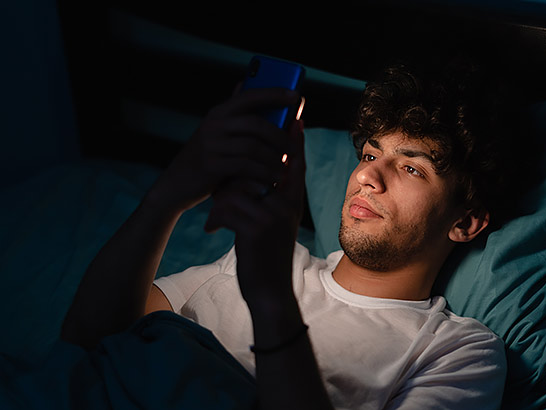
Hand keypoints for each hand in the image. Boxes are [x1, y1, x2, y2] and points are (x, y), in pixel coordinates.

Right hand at [145, 87, 301, 214]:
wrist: (176, 184)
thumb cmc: (206, 157)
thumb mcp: (218, 133)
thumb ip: (235, 114)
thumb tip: (246, 84)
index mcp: (219, 113)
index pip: (249, 96)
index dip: (274, 93)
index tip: (296, 95)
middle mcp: (214, 124)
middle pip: (256, 124)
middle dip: (280, 136)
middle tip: (294, 148)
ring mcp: (211, 145)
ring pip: (253, 147)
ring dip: (274, 159)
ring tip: (285, 169)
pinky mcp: (211, 165)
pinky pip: (246, 166)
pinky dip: (263, 173)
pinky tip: (273, 179)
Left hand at [204, 119, 305, 304]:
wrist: (270, 291)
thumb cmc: (267, 254)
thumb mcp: (275, 225)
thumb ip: (272, 200)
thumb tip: (256, 178)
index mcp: (292, 202)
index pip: (296, 164)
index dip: (294, 141)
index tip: (294, 118)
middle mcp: (287, 206)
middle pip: (258, 171)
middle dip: (234, 181)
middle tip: (222, 191)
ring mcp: (273, 217)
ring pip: (237, 189)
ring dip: (221, 204)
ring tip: (217, 219)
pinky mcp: (256, 229)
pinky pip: (227, 207)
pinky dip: (216, 219)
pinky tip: (212, 230)